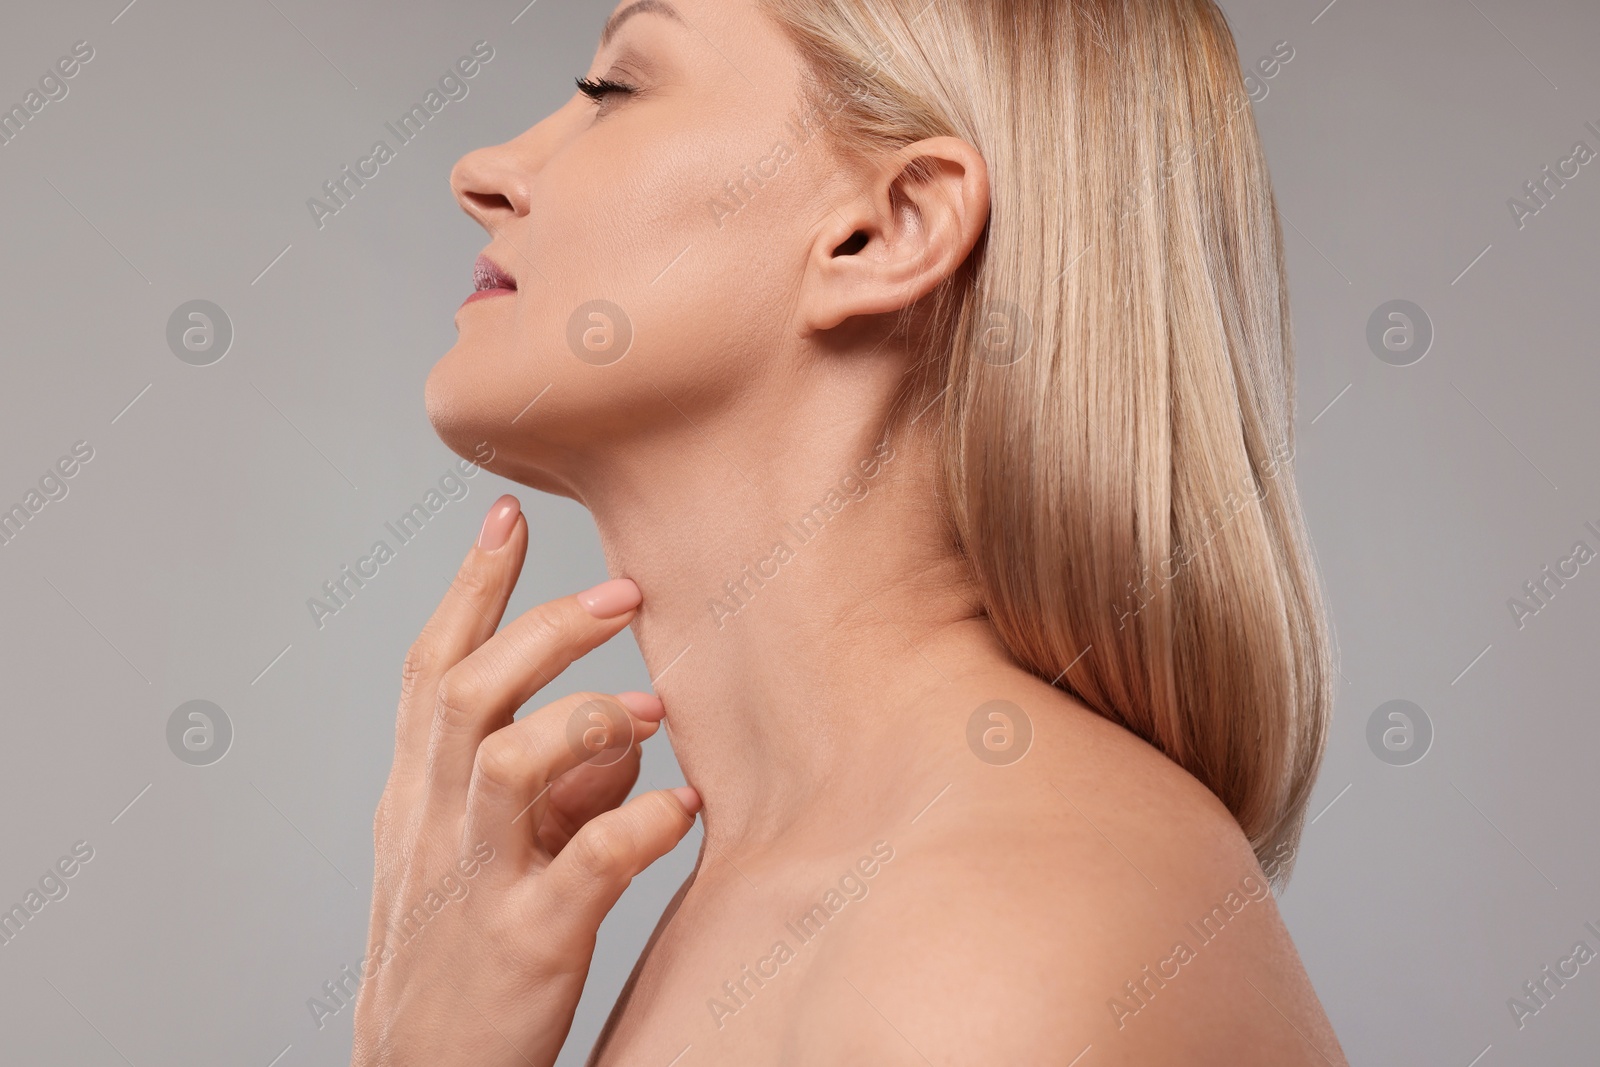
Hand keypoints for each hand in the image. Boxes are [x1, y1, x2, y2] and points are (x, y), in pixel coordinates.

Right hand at [352, 494, 699, 1066]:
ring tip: (651, 710)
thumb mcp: (485, 854)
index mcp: (417, 793)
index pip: (431, 666)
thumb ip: (549, 785)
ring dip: (586, 721)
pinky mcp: (526, 942)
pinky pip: (584, 867)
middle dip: (544, 629)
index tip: (509, 512)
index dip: (471, 586)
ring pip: (506, 764)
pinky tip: (683, 812)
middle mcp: (432, 824)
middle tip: (625, 590)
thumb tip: (624, 732)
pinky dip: (639, 826)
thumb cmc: (460, 951)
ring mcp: (475, 882)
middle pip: (466, 692)